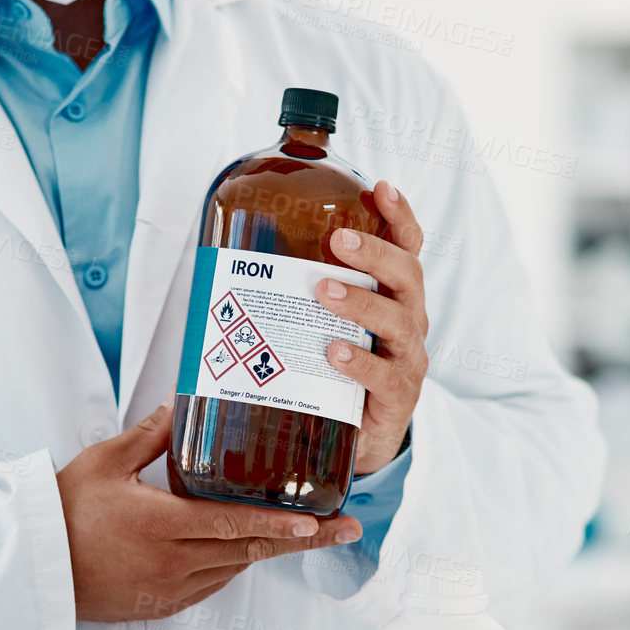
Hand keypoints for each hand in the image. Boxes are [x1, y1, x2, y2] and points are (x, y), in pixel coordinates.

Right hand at [56, 402, 362, 621]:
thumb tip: (178, 402)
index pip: (235, 524)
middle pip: (250, 550)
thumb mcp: (104, 462)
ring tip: (309, 533)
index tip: (318, 521)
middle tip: (346, 531)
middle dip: (304, 541)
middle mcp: (174, 562)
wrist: (31, 568)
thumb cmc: (63, 512)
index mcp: (162, 525)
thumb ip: (149, 435)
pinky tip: (250, 549)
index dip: (281, 524)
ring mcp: (170, 588)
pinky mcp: (162, 604)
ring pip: (234, 567)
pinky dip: (236, 564)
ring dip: (270, 549)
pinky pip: (212, 584)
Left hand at [316, 180, 427, 474]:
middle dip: (375, 253)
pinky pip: (385, 377)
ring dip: (360, 303)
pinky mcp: (397, 399)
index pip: (407, 247)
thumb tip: (221, 254)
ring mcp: (407, 360)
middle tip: (339, 240)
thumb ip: (296, 288)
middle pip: (407, 276)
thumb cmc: (336, 370)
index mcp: (394, 296)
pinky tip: (334, 353)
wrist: (357, 441)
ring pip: (398, 322)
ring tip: (324, 291)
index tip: (379, 188)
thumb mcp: (323, 323)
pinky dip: (360, 362)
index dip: (399, 216)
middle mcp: (408, 322)